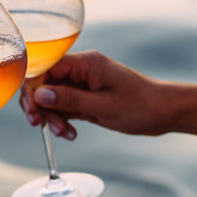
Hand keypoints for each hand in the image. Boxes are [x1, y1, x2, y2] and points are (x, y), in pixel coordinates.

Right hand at [20, 50, 196, 138]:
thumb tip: (38, 94)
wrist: (164, 112)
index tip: (34, 112)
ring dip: (52, 116)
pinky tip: (70, 133)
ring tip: (64, 134)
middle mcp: (82, 69)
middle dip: (40, 105)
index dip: (33, 89)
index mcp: (86, 63)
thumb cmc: (140, 106)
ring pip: (52, 96)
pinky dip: (63, 120)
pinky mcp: (86, 96)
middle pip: (44, 82)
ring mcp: (83, 83)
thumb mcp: (103, 106)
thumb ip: (69, 99)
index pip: (45, 67)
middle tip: (42, 126)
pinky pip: (64, 105)